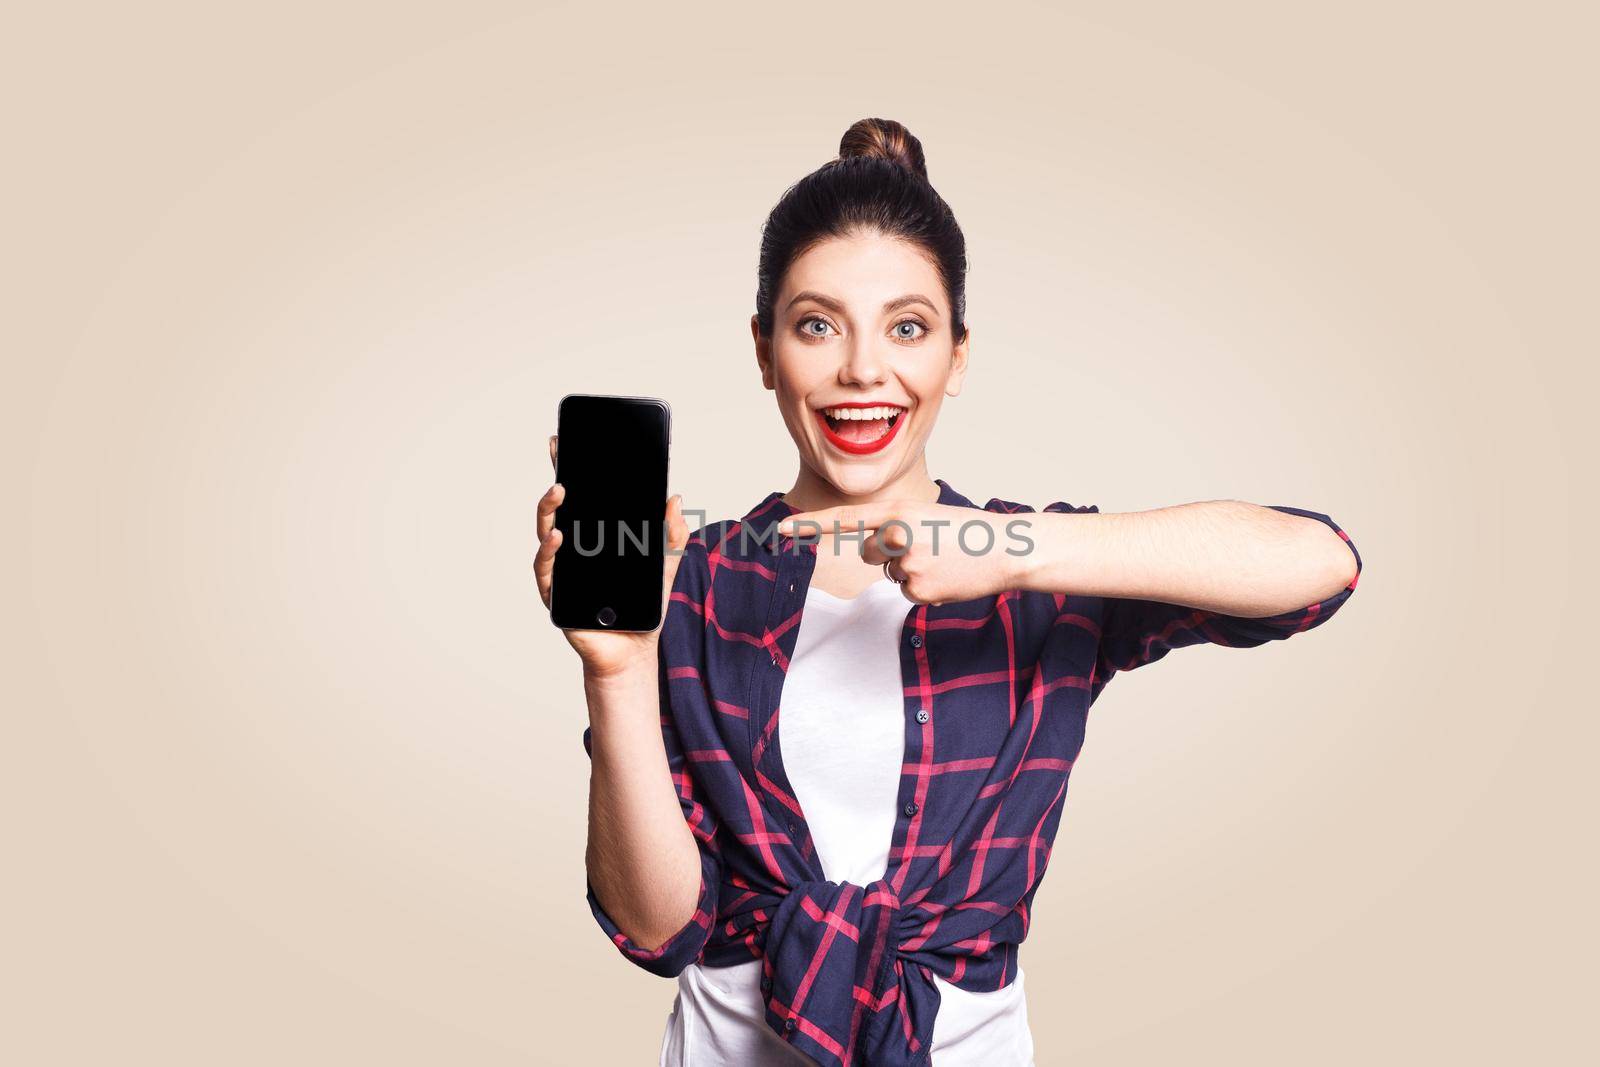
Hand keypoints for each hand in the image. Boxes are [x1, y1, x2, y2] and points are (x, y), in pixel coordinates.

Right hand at [532, 433, 689, 676]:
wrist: (634, 652)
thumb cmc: (643, 611)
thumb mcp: (666, 567)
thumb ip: (673, 536)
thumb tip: (675, 498)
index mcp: (595, 540)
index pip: (581, 501)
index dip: (570, 472)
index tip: (564, 443)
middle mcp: (573, 552)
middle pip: (558, 510)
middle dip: (556, 482)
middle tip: (563, 460)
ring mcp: (561, 572)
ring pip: (546, 534)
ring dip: (549, 511)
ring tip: (559, 492)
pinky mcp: (556, 595)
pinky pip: (546, 569)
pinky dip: (549, 551)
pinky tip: (558, 537)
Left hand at [777, 499, 1024, 605]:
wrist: (1006, 549)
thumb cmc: (966, 531)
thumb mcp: (926, 514)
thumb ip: (894, 526)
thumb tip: (873, 551)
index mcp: (898, 509)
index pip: (843, 518)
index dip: (809, 525)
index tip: (781, 530)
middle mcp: (898, 535)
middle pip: (868, 552)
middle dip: (888, 552)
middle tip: (927, 546)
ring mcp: (907, 564)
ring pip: (889, 573)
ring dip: (910, 570)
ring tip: (941, 559)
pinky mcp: (918, 590)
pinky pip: (905, 592)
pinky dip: (923, 587)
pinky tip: (946, 576)